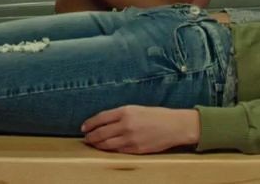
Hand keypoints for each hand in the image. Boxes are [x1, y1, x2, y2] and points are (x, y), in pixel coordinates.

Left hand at [81, 105, 200, 153]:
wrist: (175, 126)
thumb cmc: (157, 115)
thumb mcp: (137, 109)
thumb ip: (121, 115)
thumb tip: (104, 122)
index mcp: (126, 111)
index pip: (100, 118)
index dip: (89, 124)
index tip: (83, 127)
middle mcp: (126, 125)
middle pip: (101, 133)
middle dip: (91, 137)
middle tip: (86, 138)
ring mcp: (130, 138)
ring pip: (107, 144)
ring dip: (97, 145)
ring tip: (93, 144)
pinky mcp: (136, 149)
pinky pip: (118, 151)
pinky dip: (110, 150)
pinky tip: (107, 149)